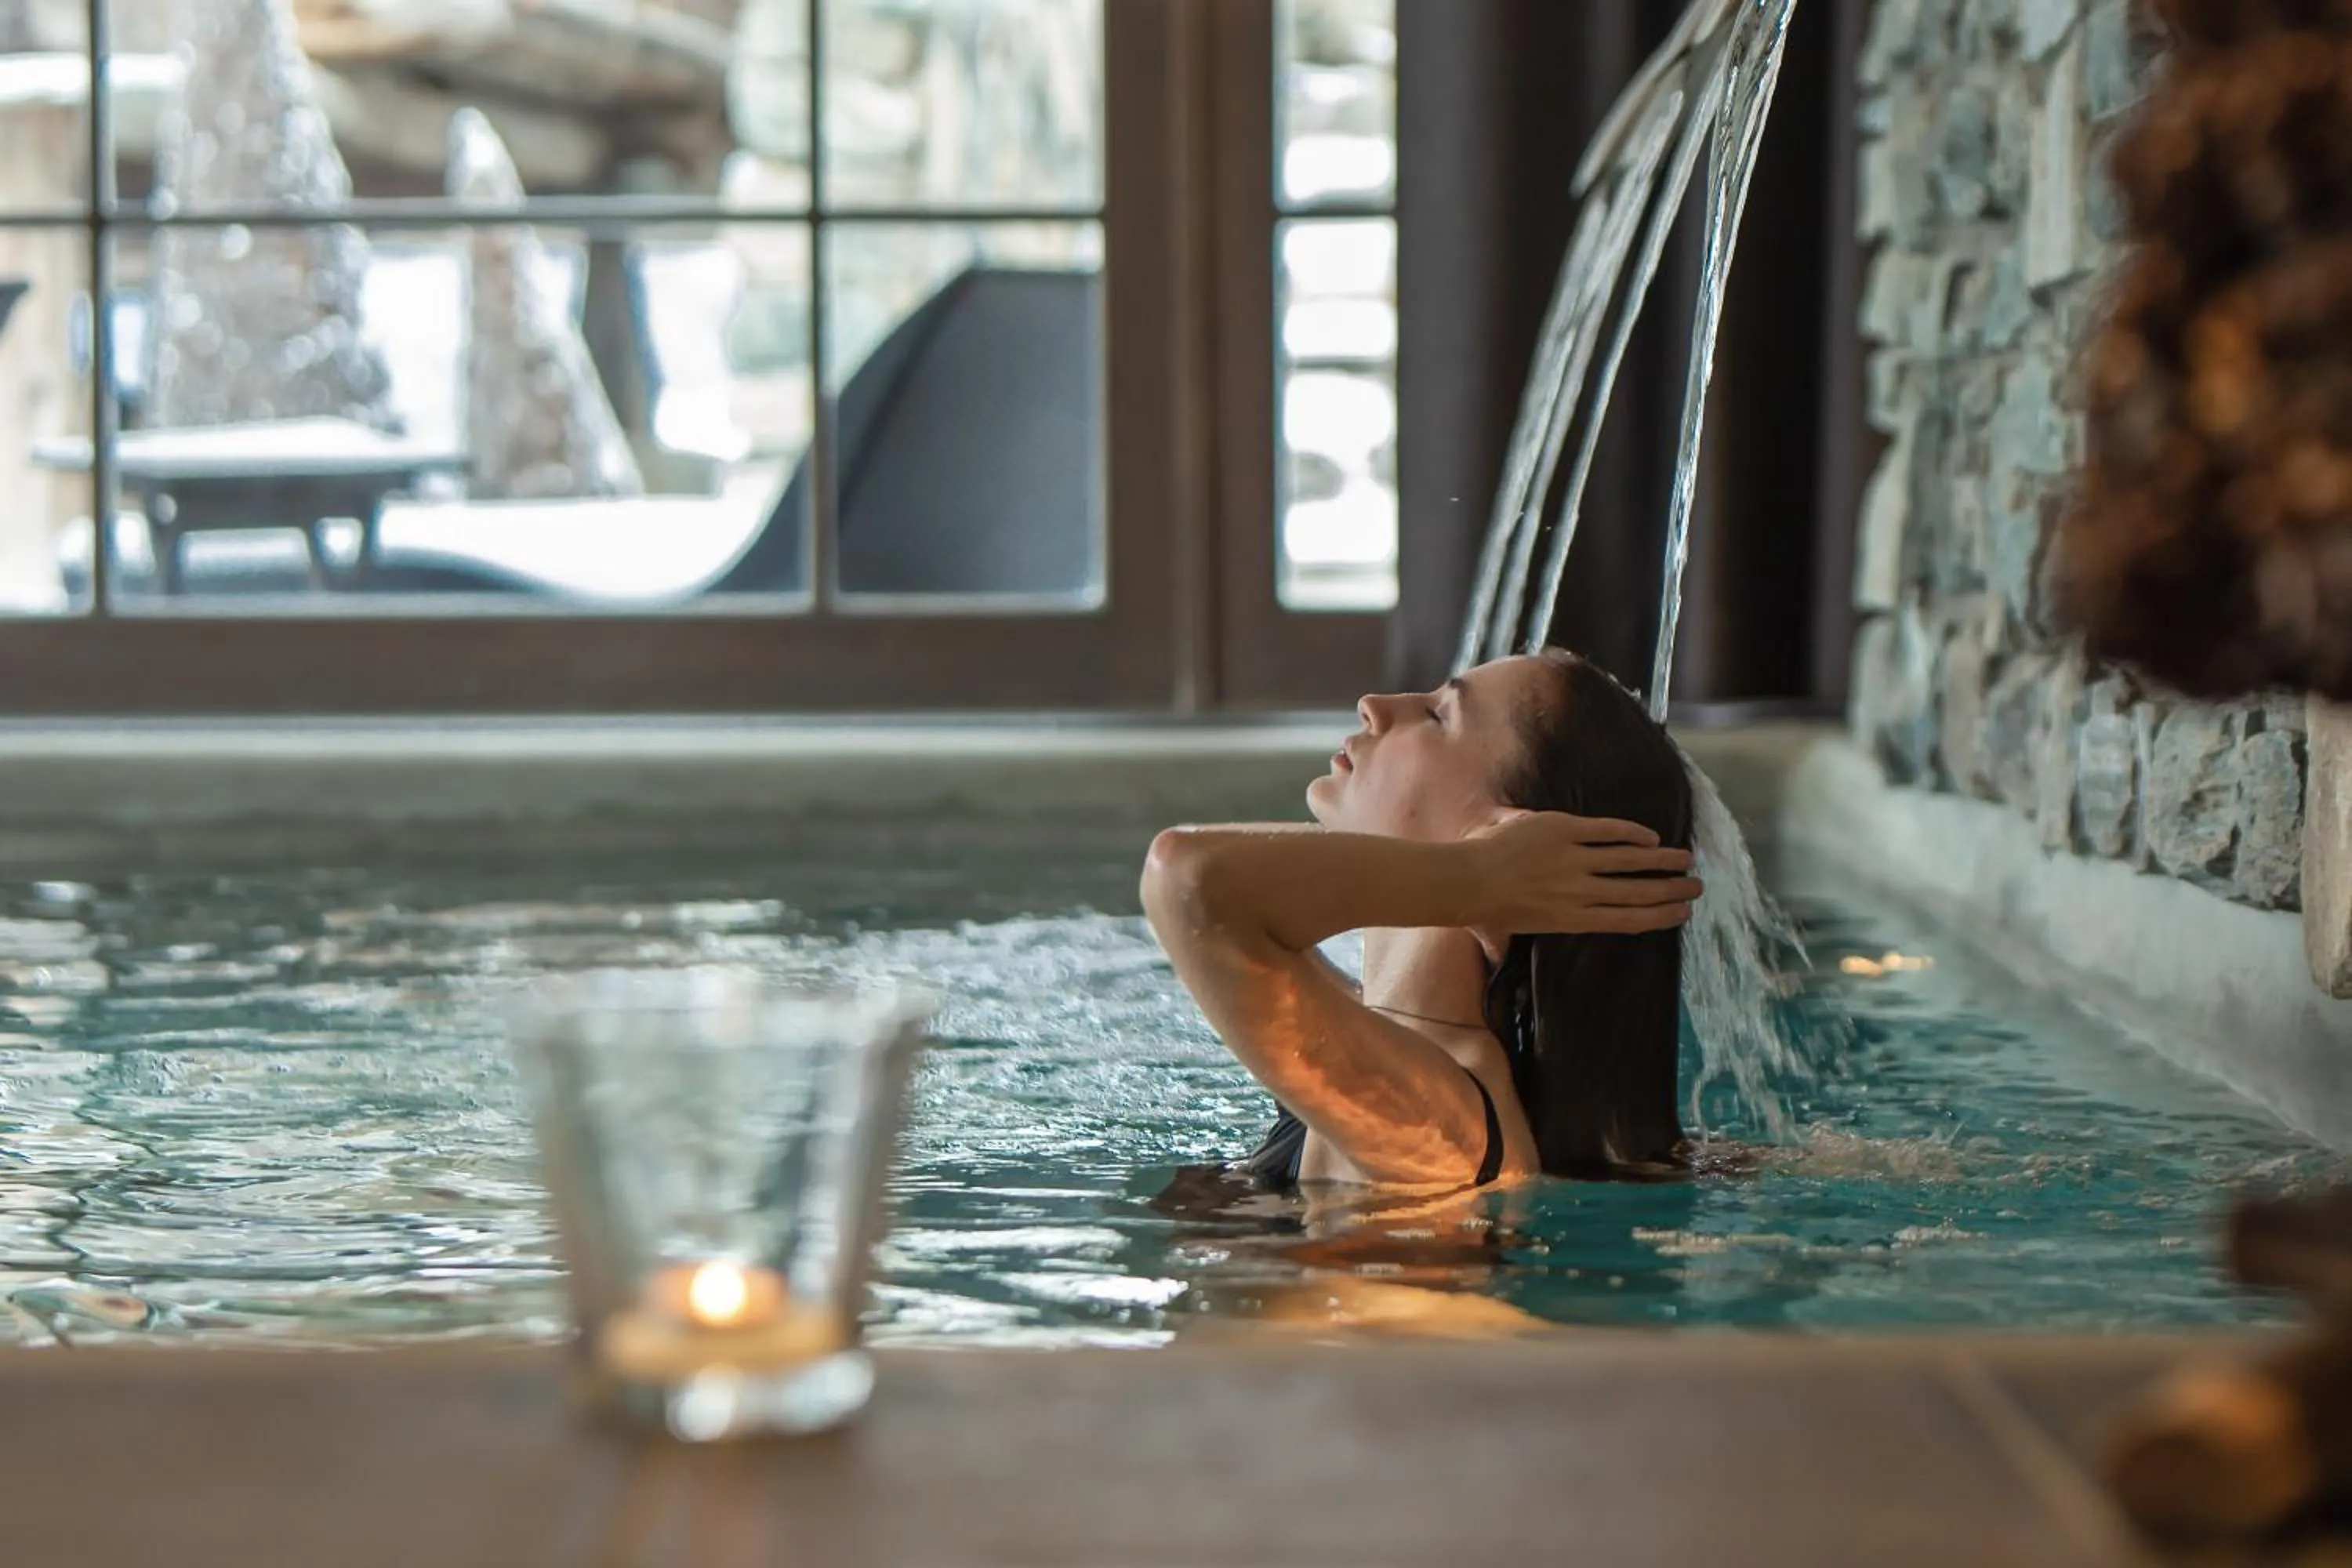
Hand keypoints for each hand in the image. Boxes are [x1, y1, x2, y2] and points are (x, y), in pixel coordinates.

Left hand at [1461, 810, 1700, 935]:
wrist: (1465, 879)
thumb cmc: (1478, 911)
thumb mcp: (1497, 936)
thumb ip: (1505, 945)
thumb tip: (1496, 959)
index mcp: (1572, 920)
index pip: (1627, 920)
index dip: (1658, 916)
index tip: (1682, 914)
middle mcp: (1580, 893)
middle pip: (1637, 892)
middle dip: (1671, 890)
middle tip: (1697, 888)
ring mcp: (1574, 861)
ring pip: (1629, 861)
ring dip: (1661, 861)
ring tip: (1686, 860)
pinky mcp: (1563, 831)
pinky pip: (1606, 831)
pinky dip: (1630, 834)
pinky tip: (1650, 837)